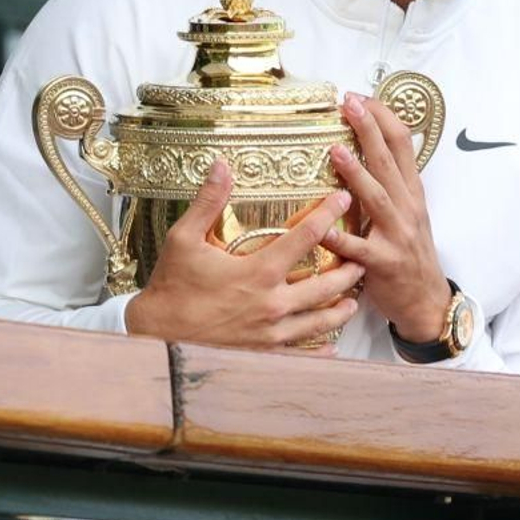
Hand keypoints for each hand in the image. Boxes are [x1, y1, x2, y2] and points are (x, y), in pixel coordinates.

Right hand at [124, 160, 364, 350]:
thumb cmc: (171, 287)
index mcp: (258, 271)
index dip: (328, 213)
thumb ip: (208, 201)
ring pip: (320, 320)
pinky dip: (320, 351)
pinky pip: (301, 354)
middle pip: (326, 284)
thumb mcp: (184, 238)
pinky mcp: (263, 353)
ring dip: (341, 308)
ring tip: (354, 299)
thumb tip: (222, 166)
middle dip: (349, 268)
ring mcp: (270, 332)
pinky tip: (332, 346)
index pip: (306, 236)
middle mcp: (272, 303)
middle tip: (363, 257)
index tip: (343, 199)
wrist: (156, 336)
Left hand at [320, 93, 450, 341]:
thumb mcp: (410, 211)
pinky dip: (340, 237)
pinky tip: (321, 226)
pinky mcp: (383, 263)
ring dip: (357, 173)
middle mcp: (407, 208)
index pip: (402, 144)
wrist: (426, 300)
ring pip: (376, 198)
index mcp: (411, 192)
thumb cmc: (410, 252)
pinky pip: (358, 248)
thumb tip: (374, 144)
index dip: (383, 118)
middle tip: (350, 103)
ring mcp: (397, 235)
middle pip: (389, 162)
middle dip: (370, 130)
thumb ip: (392, 181)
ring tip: (336, 150)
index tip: (361, 97)